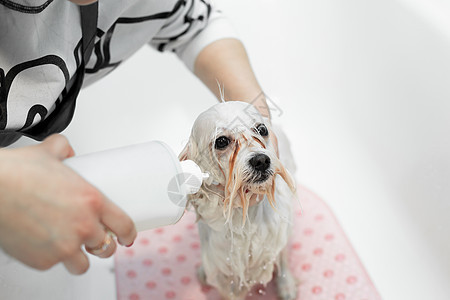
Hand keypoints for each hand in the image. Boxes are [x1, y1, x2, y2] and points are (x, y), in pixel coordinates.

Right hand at [0, 134, 136, 273]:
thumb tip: (68, 152)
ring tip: (69, 246)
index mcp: (92, 201)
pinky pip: (54, 265)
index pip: (124, 225)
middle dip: (102, 245)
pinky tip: (44, 244)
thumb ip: (65, 150)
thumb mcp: (49, 153)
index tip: (127, 237)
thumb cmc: (17, 173)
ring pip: (82, 264)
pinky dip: (51, 258)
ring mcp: (64, 247)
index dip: (128, 234)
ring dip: (79, 257)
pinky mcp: (43, 261)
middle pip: (106, 248)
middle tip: (93, 240)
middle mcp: (83, 226)